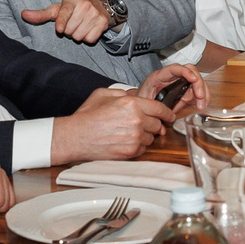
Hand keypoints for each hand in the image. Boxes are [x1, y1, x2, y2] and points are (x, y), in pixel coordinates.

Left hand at [20, 0, 113, 44]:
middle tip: (73, 24)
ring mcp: (95, 13)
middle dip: (69, 31)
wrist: (98, 6)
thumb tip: (23, 14)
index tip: (59, 30)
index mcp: (71, 0)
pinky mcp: (103, 22)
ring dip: (78, 35)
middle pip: (69, 30)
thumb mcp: (57, 10)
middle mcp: (84, 4)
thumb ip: (41, 14)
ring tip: (80, 26)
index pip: (65, 12)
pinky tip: (88, 30)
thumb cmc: (73, 10)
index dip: (62, 22)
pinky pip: (90, 39)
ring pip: (79, 36)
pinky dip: (88, 38)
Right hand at [50, 84, 180, 164]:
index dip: (167, 112)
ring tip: (129, 132)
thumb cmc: (87, 117)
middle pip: (158, 124)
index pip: (160, 109)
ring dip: (145, 135)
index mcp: (132, 104)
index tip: (169, 115)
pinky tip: (125, 141)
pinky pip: (143, 148)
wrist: (75, 137)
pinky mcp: (131, 152)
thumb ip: (124, 92)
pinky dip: (138, 145)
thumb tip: (137, 94)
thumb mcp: (104, 94)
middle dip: (153, 124)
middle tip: (142, 123)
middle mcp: (136, 120)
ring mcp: (135, 137)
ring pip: (152, 137)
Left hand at [136, 62, 206, 111]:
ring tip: (201, 105)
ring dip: (202, 91)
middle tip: (200, 97)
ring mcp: (179, 81)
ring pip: (196, 80)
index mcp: (159, 76)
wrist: (139, 104)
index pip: (174, 68)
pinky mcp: (184, 88)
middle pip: (190, 71)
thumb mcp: (145, 102)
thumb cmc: (141, 101)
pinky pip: (196, 88)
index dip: (186, 72)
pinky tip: (201, 104)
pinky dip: (202, 96)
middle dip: (198, 83)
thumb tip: (170, 112)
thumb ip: (156, 105)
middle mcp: (171, 76)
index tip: (193, 79)